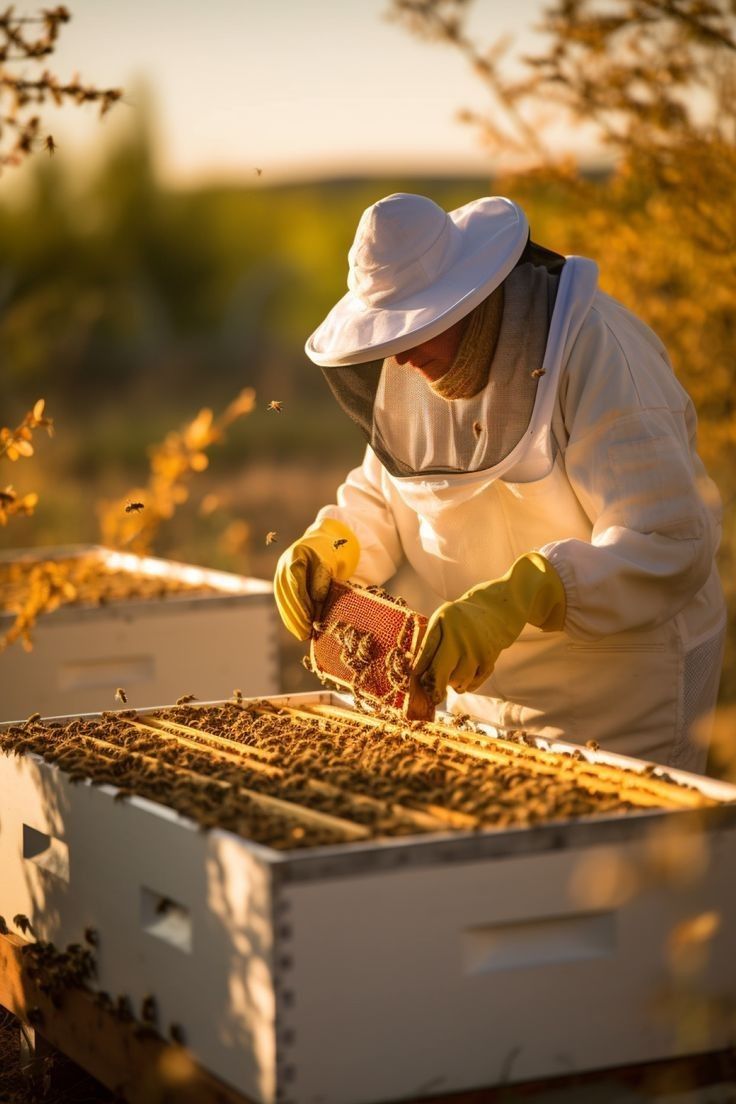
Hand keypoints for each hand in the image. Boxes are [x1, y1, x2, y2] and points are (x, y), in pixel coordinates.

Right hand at [273, 518, 358, 639]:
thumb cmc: (328, 553)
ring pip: (283, 600)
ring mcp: (280, 574)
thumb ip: (322, 578)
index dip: (301, 605)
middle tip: (305, 634)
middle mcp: (283, 565)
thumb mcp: (329, 562)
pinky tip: (296, 628)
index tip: (309, 620)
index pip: (295, 585)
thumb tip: (317, 599)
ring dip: (291, 619)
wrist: (321, 543)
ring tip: (302, 634)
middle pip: (287, 595)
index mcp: (295, 557)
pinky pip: (283, 601)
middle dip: (296, 616)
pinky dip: (289, 616)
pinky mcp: (281, 583)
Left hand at [409, 552, 565, 708]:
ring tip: (452, 676)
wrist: (495, 611)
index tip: (416, 676)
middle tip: (431, 695)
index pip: (426, 650)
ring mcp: (475, 649)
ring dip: (452, 684)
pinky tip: (464, 678)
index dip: (419, 667)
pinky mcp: (488, 660)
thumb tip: (418, 674)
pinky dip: (466, 685)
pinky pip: (472, 684)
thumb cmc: (459, 620)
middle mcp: (459, 636)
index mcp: (443, 620)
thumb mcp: (441, 620)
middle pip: (439, 672)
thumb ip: (429, 641)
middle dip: (433, 687)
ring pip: (456, 682)